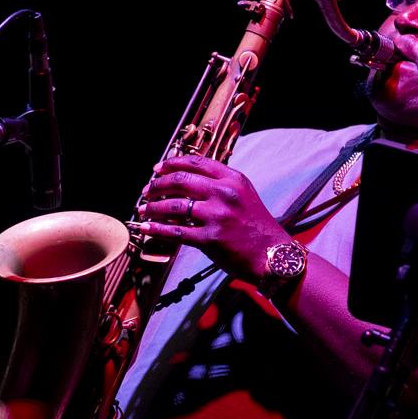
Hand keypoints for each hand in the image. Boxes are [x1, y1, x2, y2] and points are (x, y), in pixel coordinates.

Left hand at [136, 154, 290, 283]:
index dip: (172, 163)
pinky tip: (147, 227)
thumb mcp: (244, 196)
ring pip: (174, 205)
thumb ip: (221, 185)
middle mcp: (224, 193)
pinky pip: (176, 231)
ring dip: (153, 206)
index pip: (195, 163)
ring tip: (144, 209)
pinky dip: (157, 229)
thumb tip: (187, 182)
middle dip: (157, 185)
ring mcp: (217, 216)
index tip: (157, 169)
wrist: (274, 256)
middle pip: (180, 180)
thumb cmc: (258, 228)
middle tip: (147, 190)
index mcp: (233, 179)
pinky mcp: (211, 239)